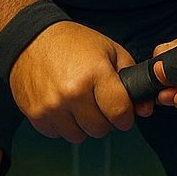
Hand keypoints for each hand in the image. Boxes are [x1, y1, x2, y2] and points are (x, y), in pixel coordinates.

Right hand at [8, 21, 152, 142]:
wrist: (31, 39)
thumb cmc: (74, 43)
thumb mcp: (110, 51)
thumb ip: (132, 79)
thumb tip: (145, 110)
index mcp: (95, 73)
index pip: (120, 113)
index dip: (126, 116)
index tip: (122, 112)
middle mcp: (73, 92)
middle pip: (100, 129)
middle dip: (104, 120)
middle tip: (98, 104)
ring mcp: (52, 106)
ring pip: (79, 136)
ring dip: (82, 125)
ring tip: (79, 103)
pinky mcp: (36, 114)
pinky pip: (57, 135)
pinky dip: (63, 125)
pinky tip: (62, 106)